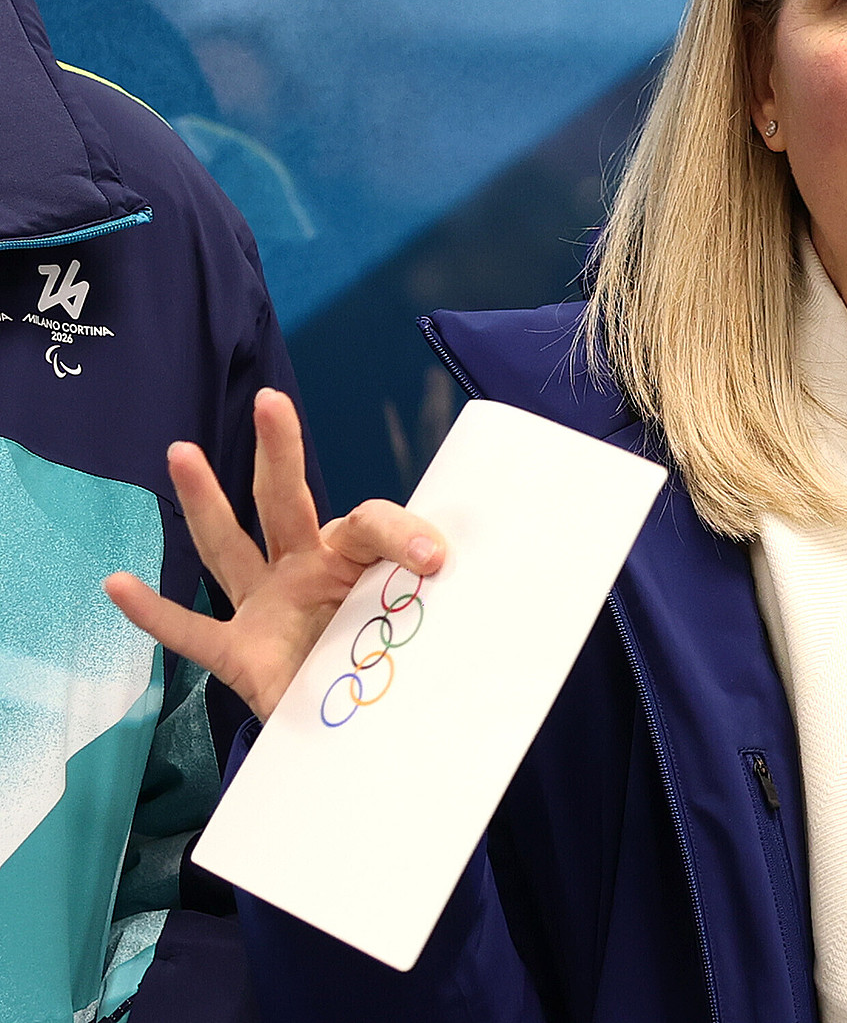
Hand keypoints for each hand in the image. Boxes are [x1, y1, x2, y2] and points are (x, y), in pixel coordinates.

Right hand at [105, 388, 444, 722]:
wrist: (363, 722)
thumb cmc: (393, 661)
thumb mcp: (424, 630)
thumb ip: (433, 607)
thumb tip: (452, 584)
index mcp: (355, 558)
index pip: (371, 523)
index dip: (404, 534)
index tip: (436, 559)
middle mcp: (304, 571)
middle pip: (286, 501)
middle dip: (279, 451)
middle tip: (270, 401)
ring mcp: (266, 608)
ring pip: (228, 548)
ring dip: (204, 502)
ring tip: (181, 452)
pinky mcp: (240, 653)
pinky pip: (190, 632)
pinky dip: (154, 613)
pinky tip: (117, 584)